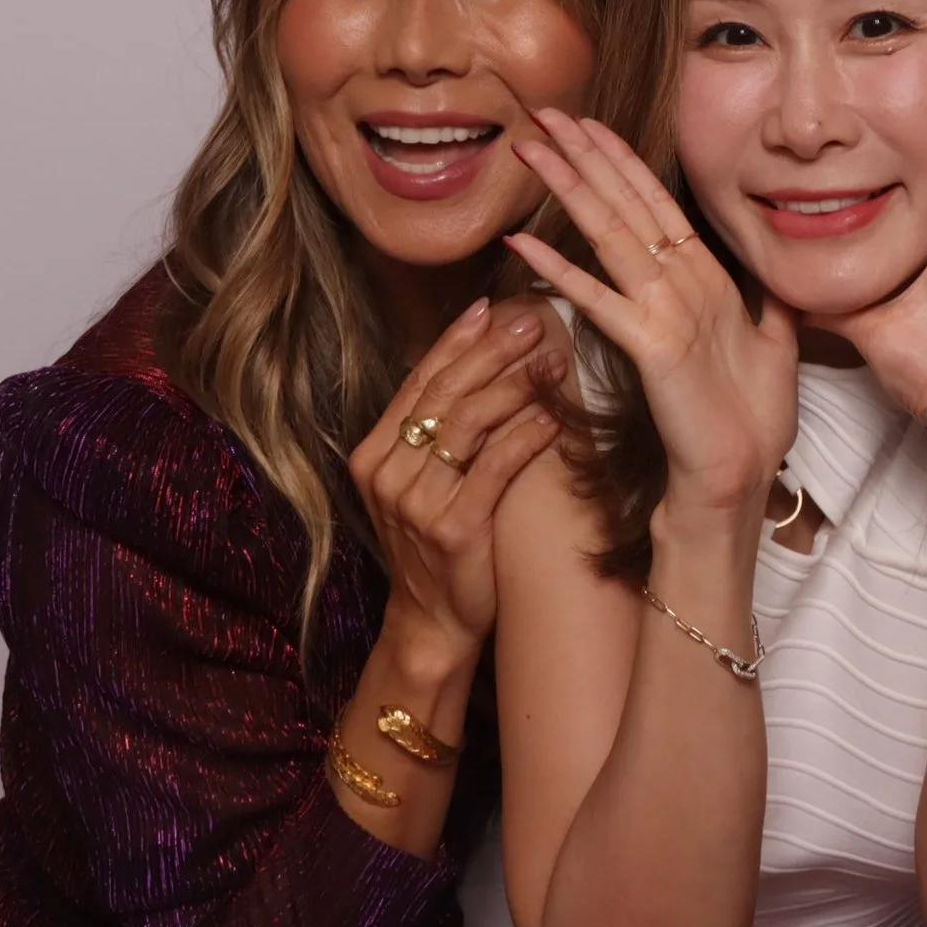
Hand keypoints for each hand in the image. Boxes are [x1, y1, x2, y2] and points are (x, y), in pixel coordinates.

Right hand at [348, 294, 567, 663]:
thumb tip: (472, 360)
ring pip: (470, 423)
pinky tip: (553, 416)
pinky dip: (526, 436)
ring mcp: (416, 503)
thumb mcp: (419, 481)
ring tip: (553, 361)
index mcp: (373, 454)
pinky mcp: (453, 529)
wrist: (431, 621)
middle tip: (532, 322)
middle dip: (492, 351)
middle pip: (445, 393)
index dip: (455, 341)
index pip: (419, 381)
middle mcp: (387, 473)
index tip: (490, 306)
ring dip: (516, 385)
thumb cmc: (433, 543)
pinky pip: (495, 467)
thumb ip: (435, 429)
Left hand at [505, 109, 798, 520]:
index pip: (657, 203)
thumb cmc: (749, 417)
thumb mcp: (767, 344)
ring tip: (533, 148)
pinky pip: (596, 298)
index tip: (586, 124)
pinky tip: (522, 240)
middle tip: (546, 111)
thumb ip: (762, 303)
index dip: (620, 160)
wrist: (737, 478)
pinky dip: (559, 267)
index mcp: (710, 278)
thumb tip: (770, 275)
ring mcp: (670, 311)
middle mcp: (688, 283)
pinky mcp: (652, 346)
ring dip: (571, 186)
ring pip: (612, 234)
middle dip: (587, 153)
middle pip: (630, 204)